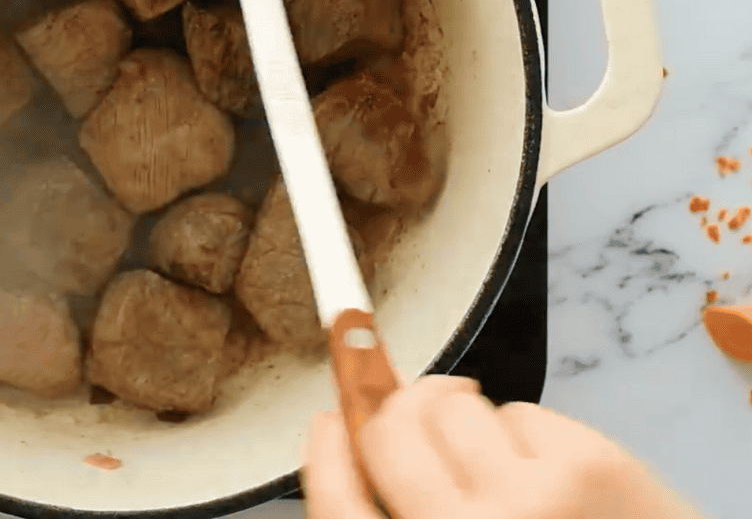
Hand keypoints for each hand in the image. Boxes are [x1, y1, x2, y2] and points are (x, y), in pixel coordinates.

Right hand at [304, 374, 707, 518]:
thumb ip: (410, 517)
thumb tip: (350, 433)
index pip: (339, 504)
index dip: (327, 454)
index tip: (331, 421)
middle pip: (388, 432)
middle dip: (401, 410)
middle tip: (424, 413)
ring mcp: (526, 504)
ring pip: (451, 405)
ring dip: (471, 421)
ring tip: (511, 467)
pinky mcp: (586, 468)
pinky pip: (521, 411)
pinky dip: (534, 435)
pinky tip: (563, 481)